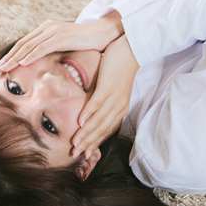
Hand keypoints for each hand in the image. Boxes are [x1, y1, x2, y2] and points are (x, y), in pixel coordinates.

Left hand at [0, 10, 123, 71]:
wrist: (103, 33)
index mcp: (46, 30)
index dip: (11, 56)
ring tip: (4, 69)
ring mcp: (53, 31)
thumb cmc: (86, 42)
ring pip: (29, 46)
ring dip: (15, 59)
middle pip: (22, 44)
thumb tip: (45, 65)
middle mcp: (46, 28)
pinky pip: (43, 47)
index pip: (24, 44)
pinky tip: (22, 63)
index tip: (1, 67)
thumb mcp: (66, 47)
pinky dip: (31, 55)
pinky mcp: (61, 36)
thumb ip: (54, 52)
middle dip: (8, 58)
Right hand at [71, 34, 139, 158]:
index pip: (105, 131)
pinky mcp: (108, 87)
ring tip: (75, 142)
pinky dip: (88, 113)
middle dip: (88, 143)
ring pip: (98, 120)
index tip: (83, 155)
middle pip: (101, 130)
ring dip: (86, 133)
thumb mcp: (109, 90)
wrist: (131, 50)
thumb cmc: (118, 69)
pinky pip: (97, 103)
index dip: (94, 143)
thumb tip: (85, 112)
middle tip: (75, 154)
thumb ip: (98, 102)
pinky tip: (79, 122)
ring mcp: (114, 98)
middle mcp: (118, 107)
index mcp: (119, 109)